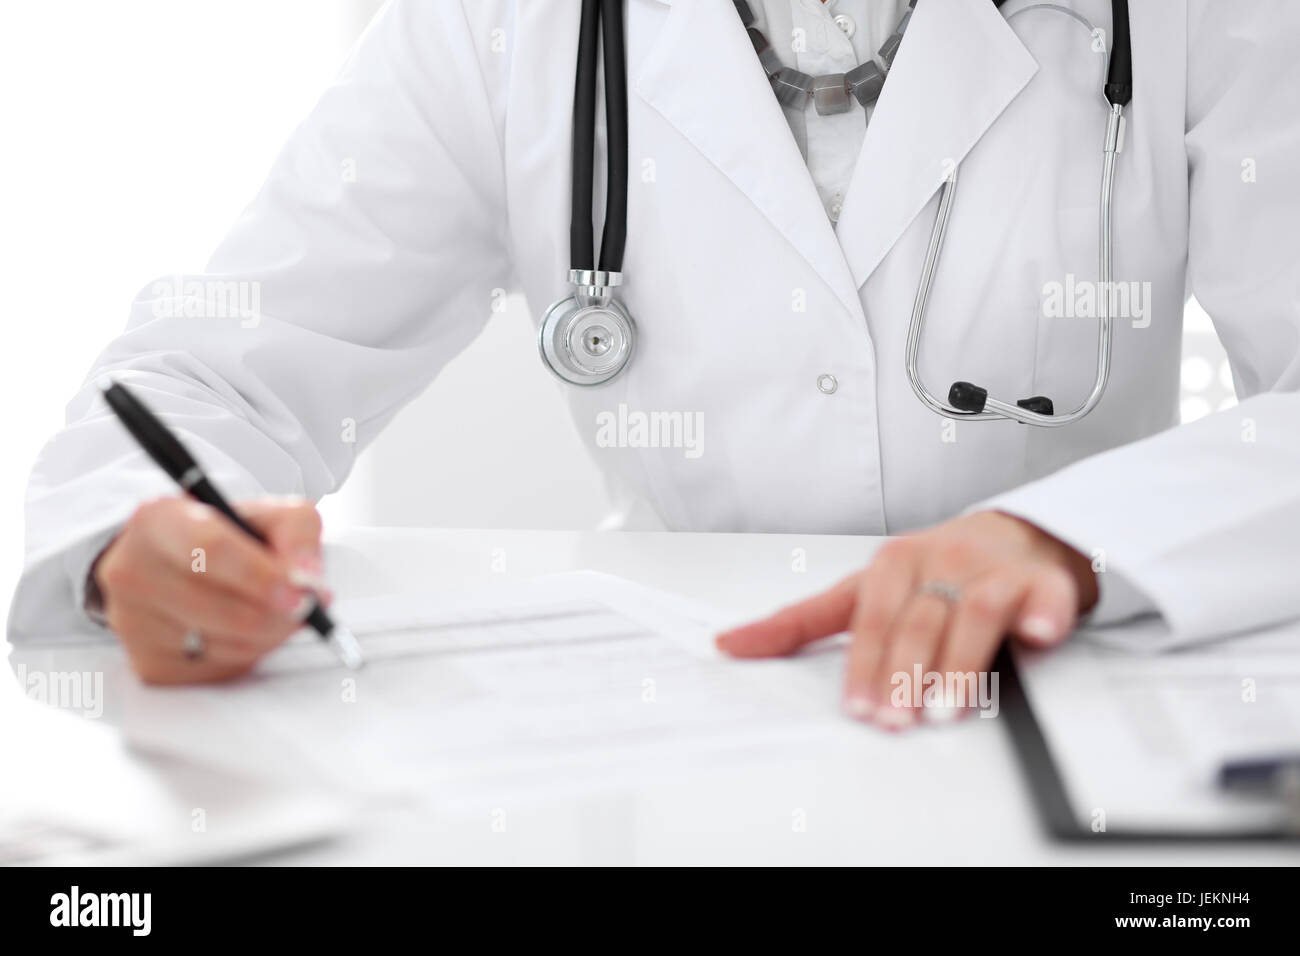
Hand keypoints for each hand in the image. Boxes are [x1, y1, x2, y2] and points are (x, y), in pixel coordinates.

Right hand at [92, 496, 328, 684]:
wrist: (172, 564)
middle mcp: (133, 570)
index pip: (211, 550)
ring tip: (276, 612)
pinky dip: (248, 654)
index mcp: (158, 519)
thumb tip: (308, 580)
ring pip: (225, 645)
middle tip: (306, 608)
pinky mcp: (148, 662)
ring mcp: (133, 621)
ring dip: (268, 635)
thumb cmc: (223, 537)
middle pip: (222, 608)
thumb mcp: (265, 514)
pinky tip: (246, 630)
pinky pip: (217, 669)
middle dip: (278, 615)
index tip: (300, 594)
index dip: (262, 577)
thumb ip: (297, 532)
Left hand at [715, 511, 1097, 728]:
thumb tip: (728, 644)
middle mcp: (939, 562)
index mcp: (891, 565)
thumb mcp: (862, 592)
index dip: (864, 664)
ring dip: (959, 663)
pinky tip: (1037, 636)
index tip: (857, 707)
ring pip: (972, 614)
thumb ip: (801, 622)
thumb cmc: (930, 571)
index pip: (871, 618)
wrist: (1014, 536)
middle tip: (895, 720)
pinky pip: (1044, 598)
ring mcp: (991, 570)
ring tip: (945, 708)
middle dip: (904, 673)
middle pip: (918, 620)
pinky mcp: (1041, 582)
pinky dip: (1042, 616)